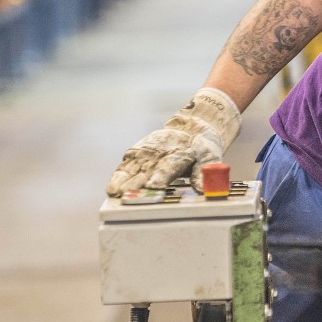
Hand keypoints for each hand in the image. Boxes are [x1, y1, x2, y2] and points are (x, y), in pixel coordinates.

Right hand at [106, 88, 241, 195]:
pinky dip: (120, 174)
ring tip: (114, 192)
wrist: (191, 128)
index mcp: (181, 154)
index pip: (169, 166)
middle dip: (136, 182)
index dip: (161, 176)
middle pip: (147, 169)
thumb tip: (202, 188)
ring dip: (123, 179)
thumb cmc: (201, 148)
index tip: (153, 185)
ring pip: (134, 166)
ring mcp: (148, 152)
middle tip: (126, 194)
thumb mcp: (209, 157)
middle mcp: (161, 153)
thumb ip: (203, 172)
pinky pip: (128, 163)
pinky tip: (112, 186)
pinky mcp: (139, 151)